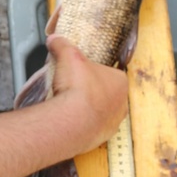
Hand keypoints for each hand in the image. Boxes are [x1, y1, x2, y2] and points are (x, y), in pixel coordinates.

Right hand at [45, 35, 128, 156]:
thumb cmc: (77, 88)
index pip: (109, 72)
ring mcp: (114, 122)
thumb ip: (62, 45)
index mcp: (120, 81)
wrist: (72, 121)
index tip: (80, 72)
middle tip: (74, 88)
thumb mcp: (68, 55)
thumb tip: (55, 39)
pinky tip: (71, 119)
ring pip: (101, 111)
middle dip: (91, 90)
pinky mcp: (103, 137)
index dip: (92, 71)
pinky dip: (84, 124)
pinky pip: (94, 127)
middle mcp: (122, 103)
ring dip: (88, 108)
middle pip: (106, 92)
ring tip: (70, 105)